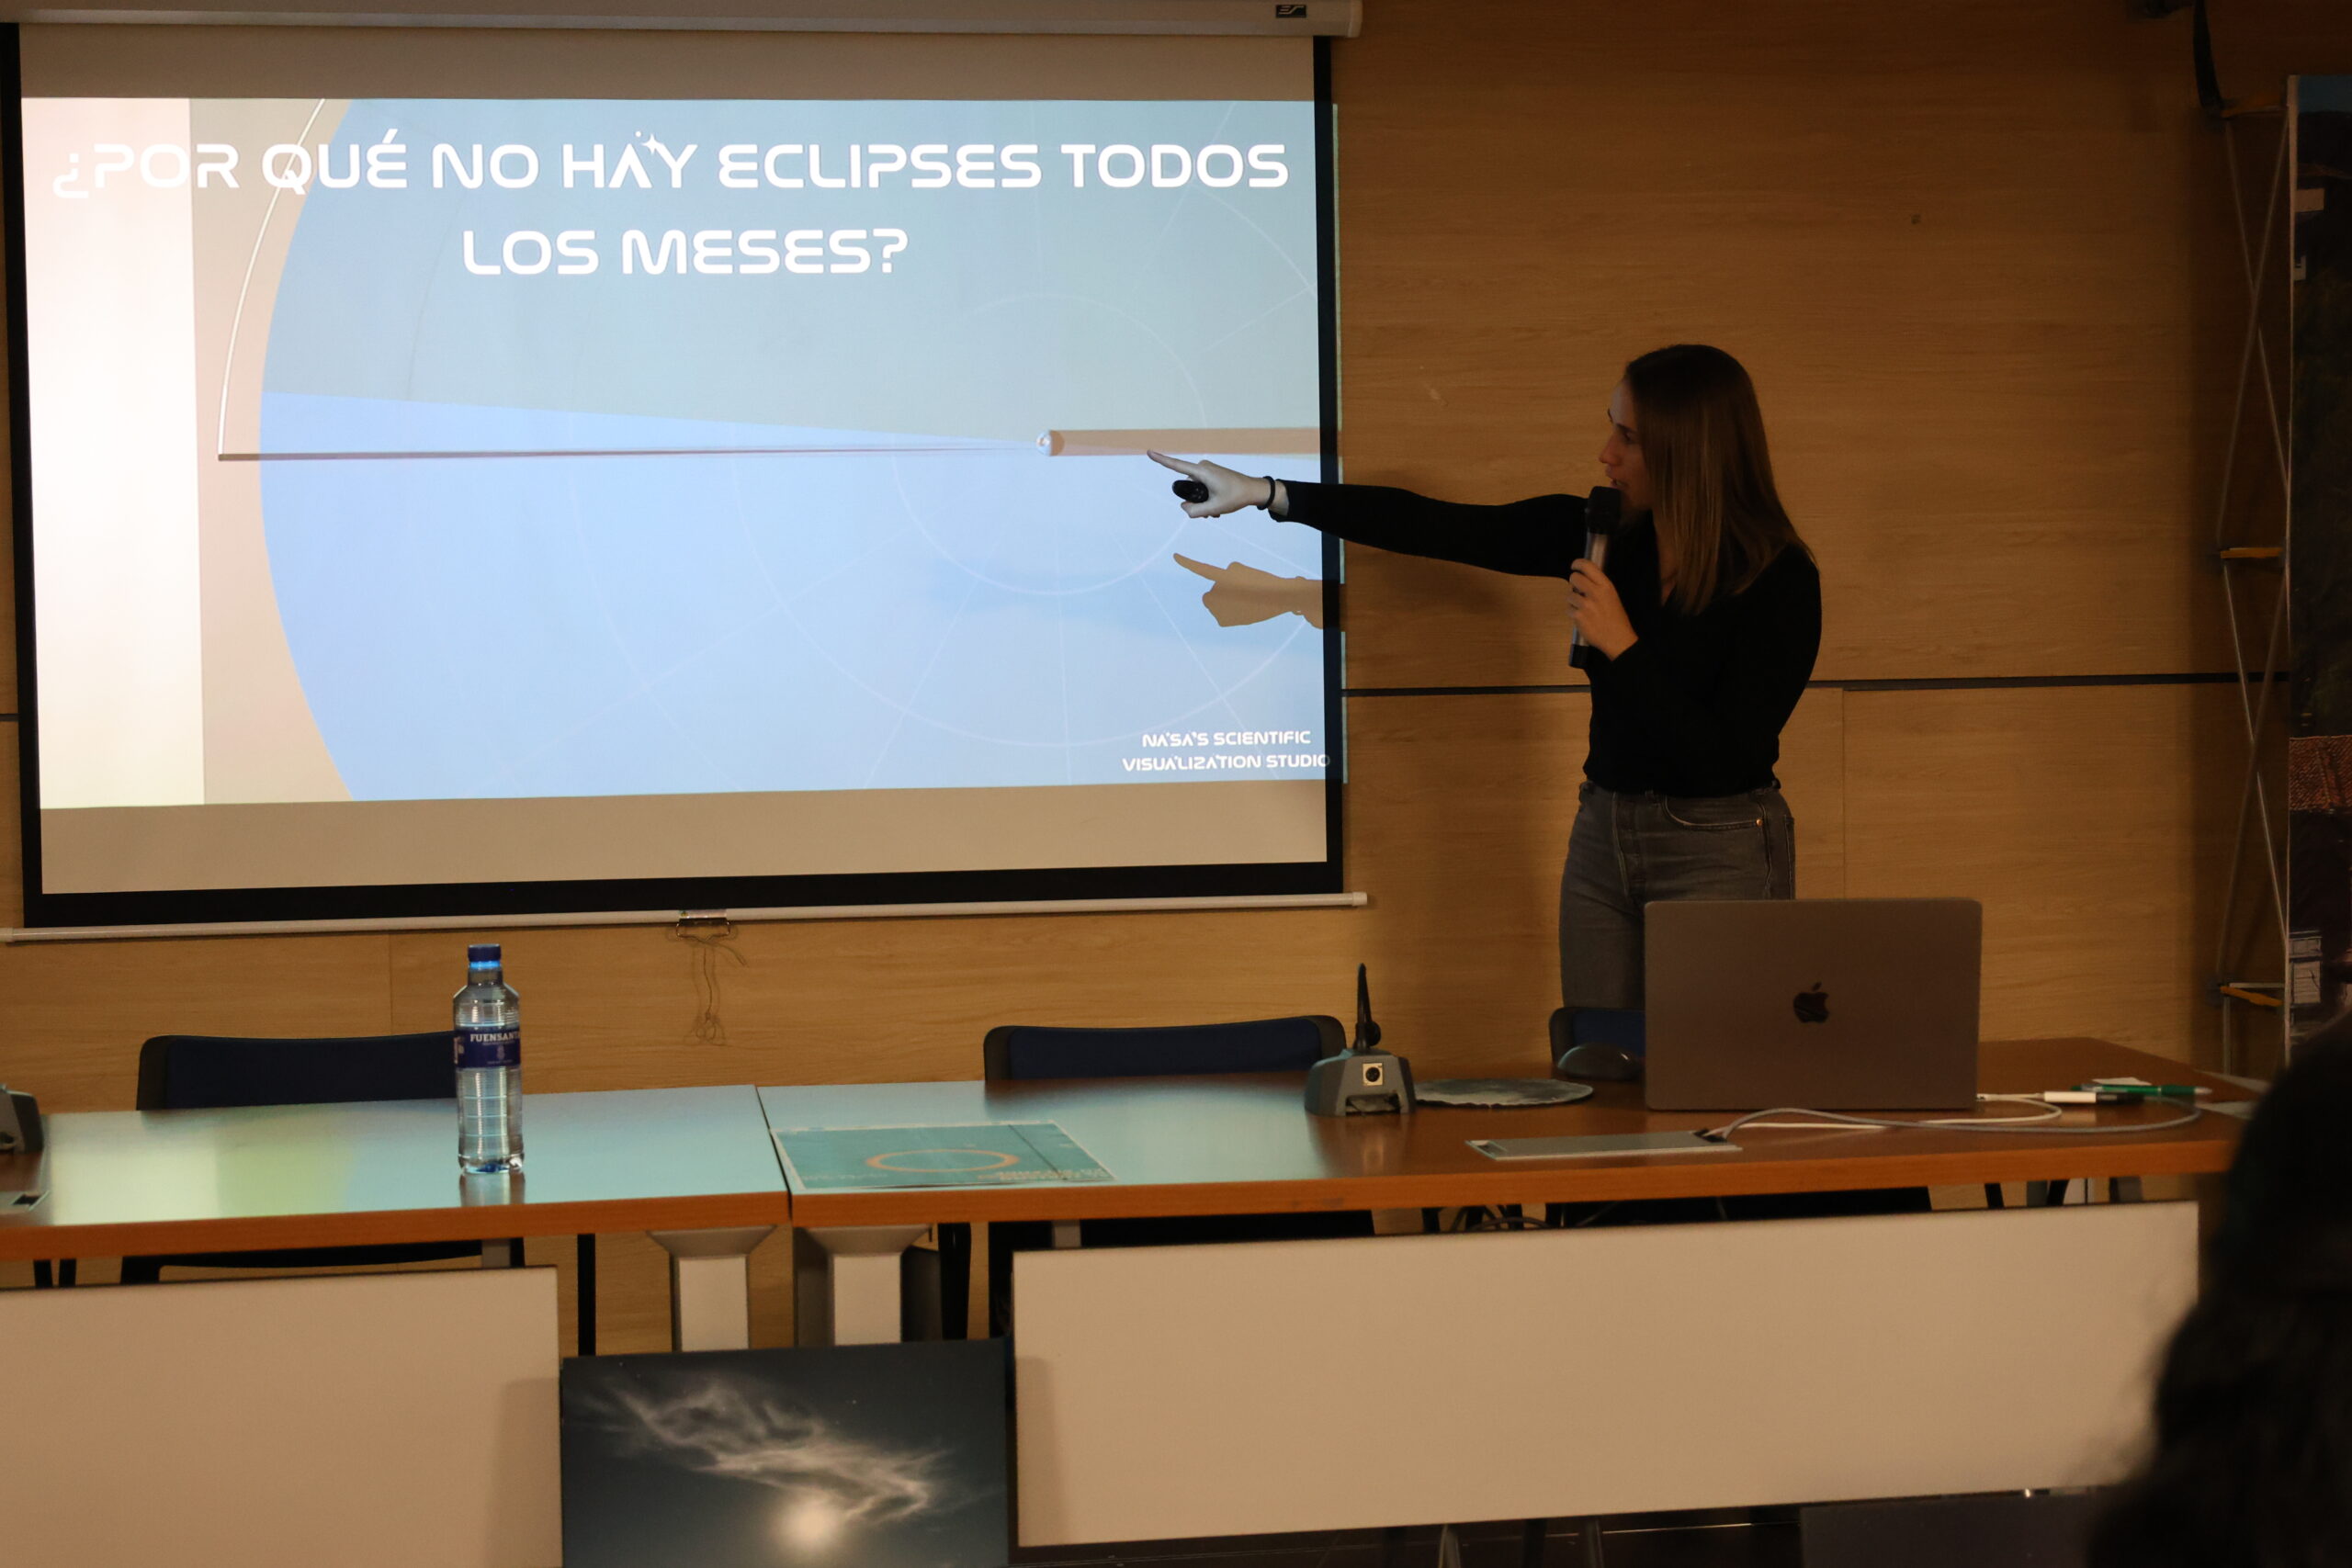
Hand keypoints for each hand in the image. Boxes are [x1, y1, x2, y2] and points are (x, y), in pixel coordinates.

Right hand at [1149, 450, 1275, 518]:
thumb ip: (1195, 512)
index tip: (1149, 452)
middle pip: (1187, 487)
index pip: (1177, 466)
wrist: (1253, 490)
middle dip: (1194, 501)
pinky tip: (1217, 506)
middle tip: (1211, 512)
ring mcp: (1206, 470)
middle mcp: (1202, 467)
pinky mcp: (1211, 473)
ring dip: (1202, 501)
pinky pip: (1201, 486)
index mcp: (1202, 472)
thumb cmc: (1236, 497)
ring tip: (1216, 510)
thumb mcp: (1215, 509)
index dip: (1162, 460)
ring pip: (1195, 489)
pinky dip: (1206, 497)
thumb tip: (1184, 508)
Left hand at [1174, 554, 1325, 628]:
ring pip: (1218, 602)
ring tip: (1245, 599)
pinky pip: (1223, 613)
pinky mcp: (1222, 621)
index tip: (1174, 556)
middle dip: (1222, 590)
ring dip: (1227, 600)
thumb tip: (1221, 590)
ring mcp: (1217, 608)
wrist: (1276, 598)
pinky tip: (1242, 609)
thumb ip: (1225, 575)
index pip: (1200, 568)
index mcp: (1221, 576)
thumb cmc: (1261, 581)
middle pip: (1213, 590)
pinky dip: (1230, 612)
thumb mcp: (1241, 570)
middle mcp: (1215, 592)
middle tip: (1241, 590)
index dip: (1186, 562)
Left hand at [1568, 559, 1636, 659]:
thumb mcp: (1612, 596)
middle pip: (1574, 578)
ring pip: (1569, 595)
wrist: (1617, 638)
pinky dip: (1573, 613)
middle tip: (1578, 590)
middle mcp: (1595, 593)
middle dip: (1573, 583)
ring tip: (1583, 608)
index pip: (1588, 566)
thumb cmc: (1616, 618)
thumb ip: (1599, 586)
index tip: (1574, 566)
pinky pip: (1568, 609)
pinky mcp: (1578, 616)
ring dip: (1573, 601)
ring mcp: (1586, 605)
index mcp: (1606, 586)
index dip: (1578, 564)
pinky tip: (1582, 618)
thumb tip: (1584, 578)